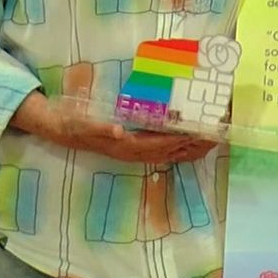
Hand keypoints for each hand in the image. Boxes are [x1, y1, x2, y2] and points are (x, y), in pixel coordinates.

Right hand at [13, 94, 217, 163]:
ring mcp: (133, 151)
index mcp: (126, 146)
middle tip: (217, 137)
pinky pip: (160, 149)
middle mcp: (133, 152)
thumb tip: (118, 131)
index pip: (161, 144)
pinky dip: (177, 146)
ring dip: (189, 148)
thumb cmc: (73, 124)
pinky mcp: (131, 146)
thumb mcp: (83, 124)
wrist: (59, 129)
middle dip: (193, 146)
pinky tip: (188, 140)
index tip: (201, 134)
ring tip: (211, 141)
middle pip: (170, 152)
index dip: (182, 140)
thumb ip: (100, 128)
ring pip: (168, 153)